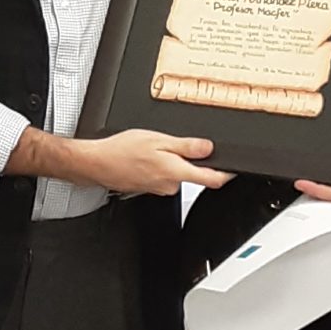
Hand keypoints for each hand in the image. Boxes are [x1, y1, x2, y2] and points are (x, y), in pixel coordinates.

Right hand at [79, 129, 229, 195]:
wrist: (97, 163)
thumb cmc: (122, 150)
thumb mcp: (158, 140)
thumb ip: (186, 146)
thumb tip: (208, 148)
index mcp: (176, 172)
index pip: (212, 180)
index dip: (226, 174)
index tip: (233, 168)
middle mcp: (170, 185)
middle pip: (193, 174)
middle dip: (188, 159)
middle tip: (172, 143)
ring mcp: (160, 189)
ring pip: (176, 173)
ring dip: (170, 161)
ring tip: (151, 148)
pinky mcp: (150, 189)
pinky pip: (162, 176)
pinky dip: (158, 166)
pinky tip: (143, 157)